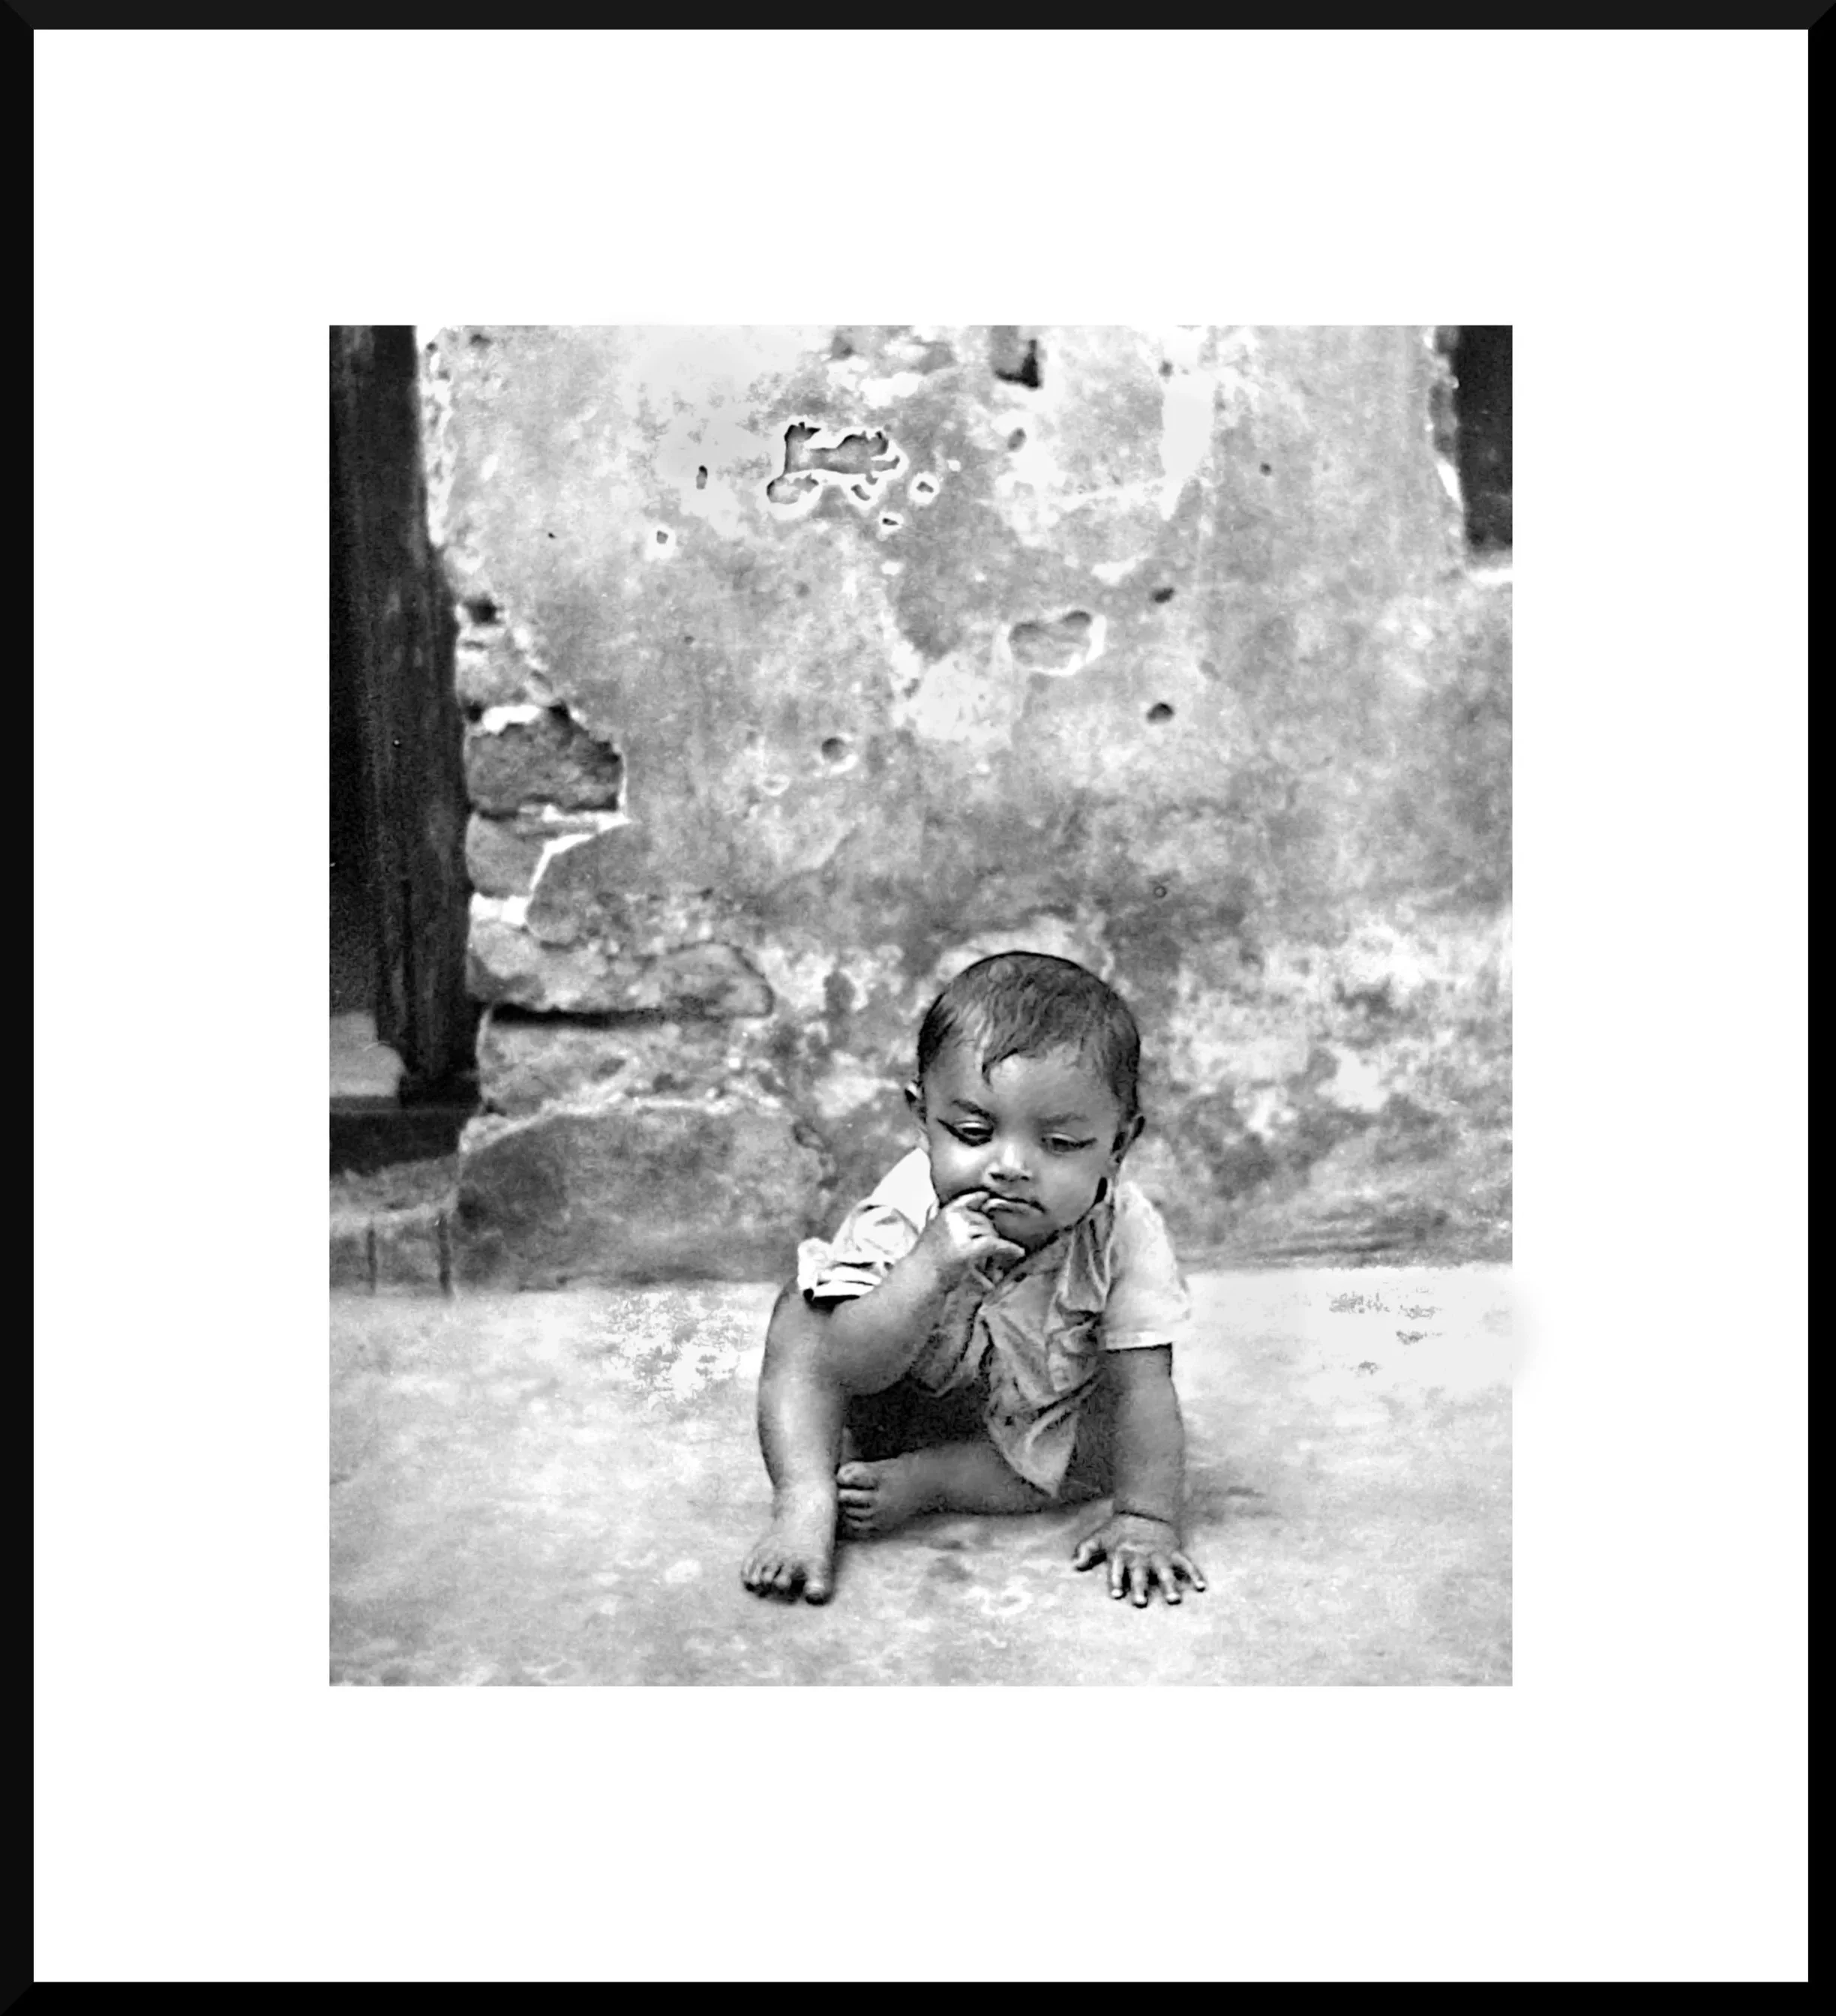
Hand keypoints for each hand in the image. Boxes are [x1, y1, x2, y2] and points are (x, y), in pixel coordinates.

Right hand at [916, 1189, 1024, 1287]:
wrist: (919, 1277)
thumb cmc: (925, 1256)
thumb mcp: (927, 1226)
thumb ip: (934, 1210)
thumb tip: (937, 1198)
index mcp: (946, 1212)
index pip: (971, 1199)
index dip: (983, 1199)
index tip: (991, 1200)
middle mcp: (954, 1219)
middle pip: (984, 1221)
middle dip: (990, 1233)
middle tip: (994, 1246)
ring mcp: (960, 1233)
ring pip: (990, 1233)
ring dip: (996, 1245)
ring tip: (998, 1258)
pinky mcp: (967, 1250)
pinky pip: (995, 1245)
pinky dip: (1009, 1248)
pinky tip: (1018, 1252)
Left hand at [1072, 1511, 1206, 1606]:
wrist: (1143, 1511)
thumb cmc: (1118, 1530)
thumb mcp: (1098, 1537)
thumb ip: (1085, 1550)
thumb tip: (1074, 1565)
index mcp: (1121, 1554)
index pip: (1117, 1570)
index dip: (1117, 1581)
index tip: (1117, 1595)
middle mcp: (1140, 1556)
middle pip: (1140, 1574)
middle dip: (1140, 1587)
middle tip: (1142, 1603)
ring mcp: (1158, 1554)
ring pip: (1165, 1571)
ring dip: (1169, 1585)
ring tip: (1174, 1600)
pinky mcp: (1173, 1551)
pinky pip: (1186, 1563)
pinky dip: (1195, 1574)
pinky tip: (1201, 1587)